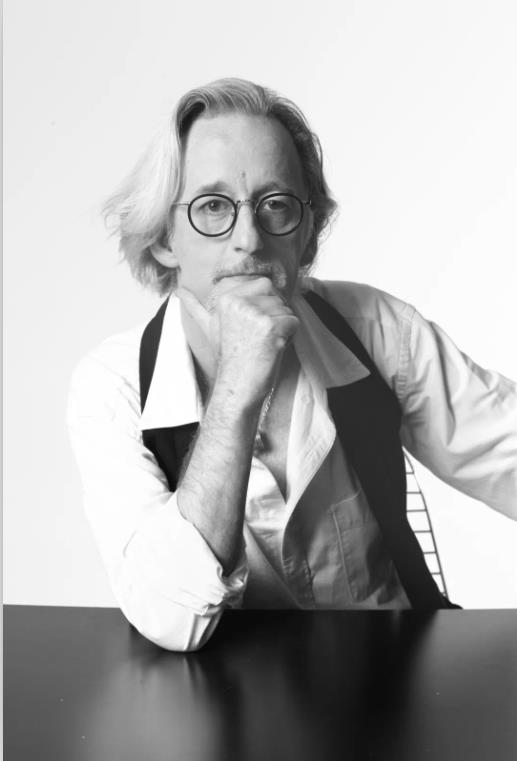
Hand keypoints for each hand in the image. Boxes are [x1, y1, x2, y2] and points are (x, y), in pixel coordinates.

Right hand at [177, 276, 298, 403]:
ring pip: (287, 310)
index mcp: (226, 298)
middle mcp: (238, 302)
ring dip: (282, 328)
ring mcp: (255, 314)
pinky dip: (290, 337)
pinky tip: (273, 349)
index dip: (265, 305)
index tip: (251, 327)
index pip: (264, 284)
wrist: (236, 386)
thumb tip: (177, 290)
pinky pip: (294, 322)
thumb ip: (194, 306)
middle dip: (275, 316)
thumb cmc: (228, 357)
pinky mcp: (271, 327)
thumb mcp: (208, 327)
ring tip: (264, 344)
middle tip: (258, 337)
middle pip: (277, 296)